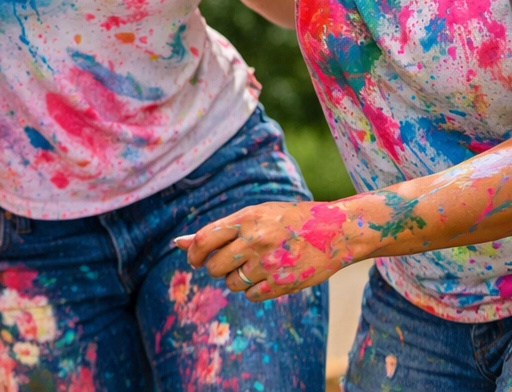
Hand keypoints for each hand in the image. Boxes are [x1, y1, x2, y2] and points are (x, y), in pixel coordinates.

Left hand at [173, 200, 359, 300]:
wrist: (334, 230)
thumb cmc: (288, 220)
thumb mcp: (255, 215)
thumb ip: (219, 230)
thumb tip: (178, 243)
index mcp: (246, 218)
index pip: (204, 240)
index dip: (193, 253)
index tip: (194, 259)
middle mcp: (255, 241)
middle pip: (214, 267)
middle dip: (215, 268)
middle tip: (228, 262)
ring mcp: (269, 264)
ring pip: (231, 283)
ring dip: (235, 279)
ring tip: (253, 267)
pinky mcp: (283, 284)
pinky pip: (251, 295)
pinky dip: (253, 290)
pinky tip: (266, 277)